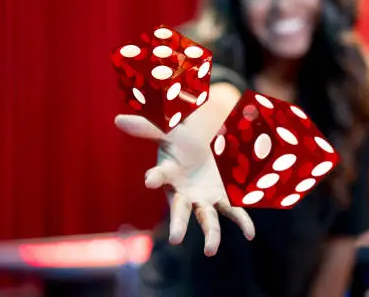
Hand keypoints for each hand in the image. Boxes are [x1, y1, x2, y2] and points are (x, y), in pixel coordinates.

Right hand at [114, 114, 254, 255]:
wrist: (204, 146)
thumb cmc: (181, 141)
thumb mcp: (168, 131)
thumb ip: (148, 127)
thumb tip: (118, 119)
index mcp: (168, 174)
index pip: (158, 176)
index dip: (154, 178)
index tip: (149, 181)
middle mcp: (184, 192)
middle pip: (179, 210)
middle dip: (178, 223)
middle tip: (175, 239)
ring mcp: (203, 199)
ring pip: (207, 219)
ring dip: (210, 234)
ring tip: (210, 249)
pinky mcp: (222, 199)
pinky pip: (233, 212)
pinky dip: (242, 222)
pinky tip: (250, 233)